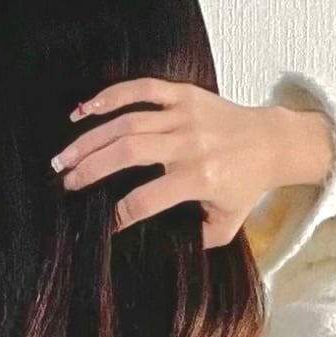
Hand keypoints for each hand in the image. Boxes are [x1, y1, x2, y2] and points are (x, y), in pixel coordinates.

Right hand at [51, 76, 334, 250]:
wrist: (271, 142)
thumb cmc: (245, 185)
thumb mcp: (226, 224)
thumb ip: (196, 239)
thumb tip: (158, 248)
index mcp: (200, 178)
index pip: (147, 198)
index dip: (121, 214)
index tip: (103, 224)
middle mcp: (189, 144)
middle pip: (128, 153)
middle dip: (91, 168)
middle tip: (65, 182)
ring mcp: (184, 115)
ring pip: (127, 122)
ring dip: (90, 138)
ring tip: (64, 156)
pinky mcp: (183, 94)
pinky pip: (142, 88)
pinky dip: (110, 95)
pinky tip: (83, 109)